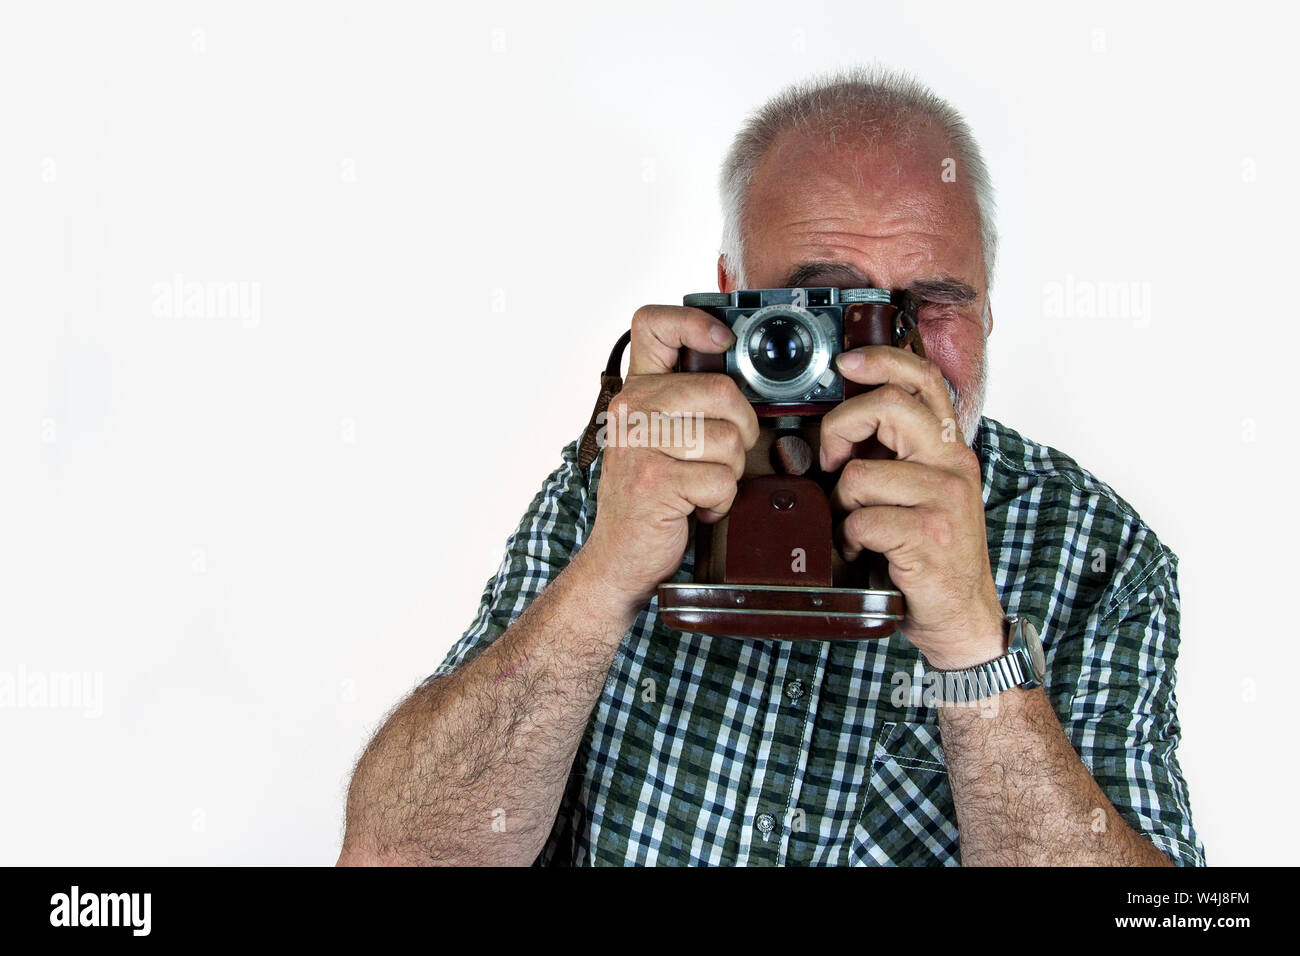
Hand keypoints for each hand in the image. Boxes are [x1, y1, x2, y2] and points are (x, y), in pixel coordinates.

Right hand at [581, 305, 758, 612]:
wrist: (620, 557)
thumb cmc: (651, 498)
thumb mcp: (658, 438)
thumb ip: (686, 403)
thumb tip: (740, 372)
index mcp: (635, 392)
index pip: (653, 324)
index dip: (695, 323)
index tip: (722, 344)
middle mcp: (631, 410)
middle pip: (722, 390)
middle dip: (741, 429)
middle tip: (722, 455)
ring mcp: (640, 444)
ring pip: (729, 440)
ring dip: (730, 473)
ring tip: (700, 486)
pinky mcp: (656, 480)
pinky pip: (722, 479)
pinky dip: (721, 502)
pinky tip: (696, 508)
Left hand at [820, 347, 1004, 668]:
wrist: (964, 619)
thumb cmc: (932, 557)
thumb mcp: (921, 494)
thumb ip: (894, 457)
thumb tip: (839, 429)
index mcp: (947, 449)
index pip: (923, 380)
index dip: (882, 360)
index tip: (846, 362)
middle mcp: (952, 465)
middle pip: (887, 408)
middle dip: (839, 428)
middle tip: (830, 458)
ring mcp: (943, 499)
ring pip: (860, 473)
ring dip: (843, 504)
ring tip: (857, 526)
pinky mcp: (928, 535)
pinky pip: (861, 520)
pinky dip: (850, 540)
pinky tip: (865, 552)